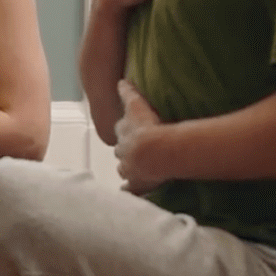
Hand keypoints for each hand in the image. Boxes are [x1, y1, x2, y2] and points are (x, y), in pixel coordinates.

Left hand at [112, 80, 167, 194]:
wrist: (155, 151)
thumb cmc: (148, 126)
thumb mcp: (137, 105)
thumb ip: (128, 93)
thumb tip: (120, 81)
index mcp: (124, 133)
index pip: (122, 131)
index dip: (126, 132)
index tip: (130, 133)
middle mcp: (122, 152)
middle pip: (121, 151)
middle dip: (127, 151)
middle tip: (137, 152)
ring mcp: (128, 169)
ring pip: (125, 169)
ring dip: (130, 169)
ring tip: (139, 170)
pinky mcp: (136, 184)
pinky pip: (131, 190)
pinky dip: (131, 192)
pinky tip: (132, 194)